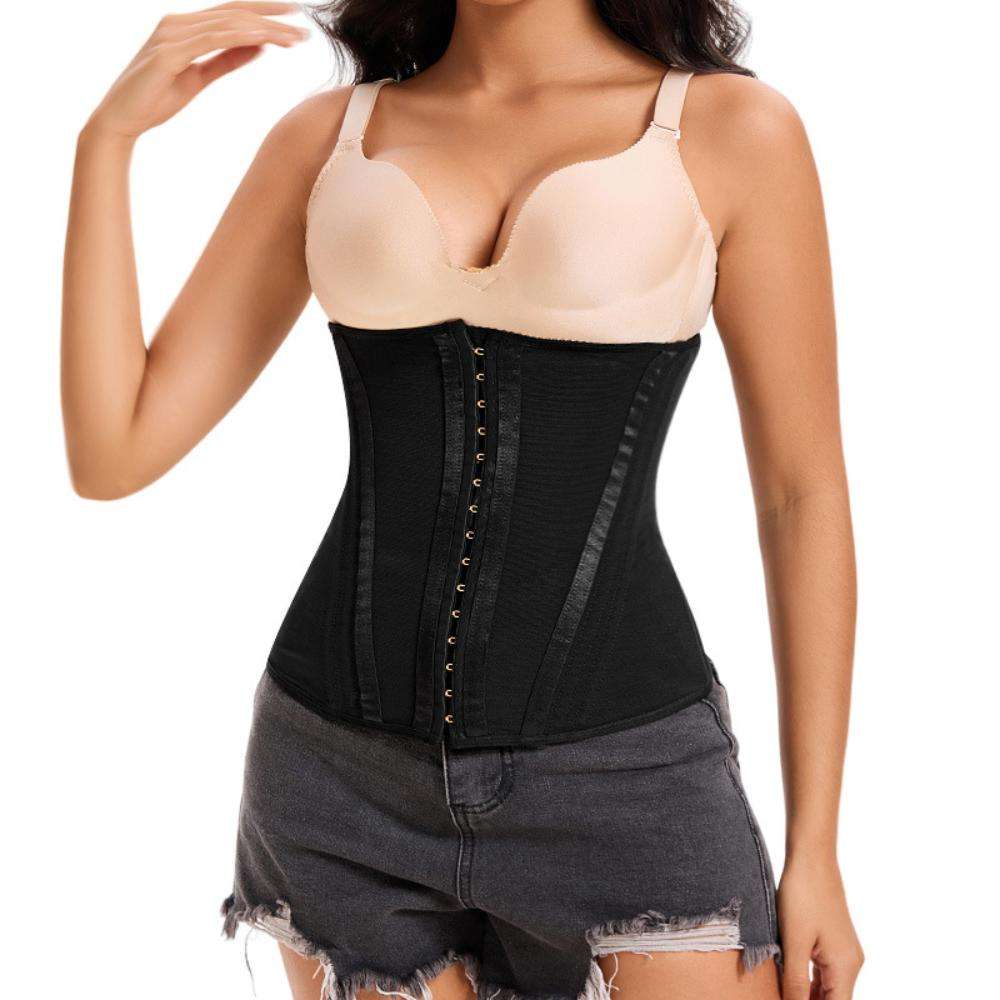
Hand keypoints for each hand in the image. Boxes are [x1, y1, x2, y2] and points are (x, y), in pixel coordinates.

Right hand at [85, 2, 307, 139]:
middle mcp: (177, 22)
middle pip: (234, 12)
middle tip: (305, 24)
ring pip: (229, 23)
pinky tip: (265, 42)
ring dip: (265, 29)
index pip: (231, 12)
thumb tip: (257, 47)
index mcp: (185, 27)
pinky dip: (241, 38)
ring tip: (295, 38)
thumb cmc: (155, 99)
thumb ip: (225, 60)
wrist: (121, 119)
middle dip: (272, 16)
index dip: (264, 10)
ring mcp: (172, 34)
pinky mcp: (169, 53)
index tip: (294, 14)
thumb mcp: (198, 77)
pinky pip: (213, 40)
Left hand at [777, 856, 863, 998]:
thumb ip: (795, 982)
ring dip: (808, 996)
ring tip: (781, 994)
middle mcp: (850, 964)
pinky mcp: (833, 943)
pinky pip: (823, 974)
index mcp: (845, 967)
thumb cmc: (802, 895)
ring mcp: (843, 953)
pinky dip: (808, 983)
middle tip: (779, 997)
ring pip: (828, 990)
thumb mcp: (793, 942)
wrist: (812, 858)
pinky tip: (789, 984)